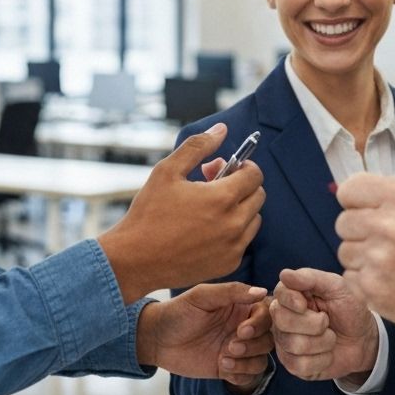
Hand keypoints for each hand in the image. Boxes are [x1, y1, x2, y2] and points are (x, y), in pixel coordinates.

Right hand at [98, 124, 264, 302]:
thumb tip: (221, 130)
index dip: (243, 166)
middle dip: (241, 185)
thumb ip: (198, 146)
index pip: (255, 174)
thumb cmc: (149, 213)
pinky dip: (232, 231)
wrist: (135, 259)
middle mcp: (234, 224)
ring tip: (209, 208)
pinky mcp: (228, 264)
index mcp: (222, 197)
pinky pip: (243, 241)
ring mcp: (233, 247)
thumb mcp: (167, 170)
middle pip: (258, 195)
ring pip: (254, 219)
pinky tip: (206, 229)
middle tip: (213, 185)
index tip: (226, 167)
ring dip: (239, 209)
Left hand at [136, 282, 271, 383]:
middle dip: (254, 345)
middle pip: (269, 337)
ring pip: (262, 358)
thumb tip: (262, 290)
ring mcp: (236, 348)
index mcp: (238, 306)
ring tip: (224, 358)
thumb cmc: (178, 312)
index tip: (242, 330)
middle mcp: (241, 327)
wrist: (157, 339)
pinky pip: (249, 375)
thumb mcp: (201, 297)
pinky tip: (222, 368)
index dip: (260, 323)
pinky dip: (241, 374)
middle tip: (230, 346)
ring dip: (247, 361)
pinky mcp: (229, 368)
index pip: (266, 313)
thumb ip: (231, 292)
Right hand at [271, 268, 378, 382]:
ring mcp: (285, 342)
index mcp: (290, 295)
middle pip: (283, 321)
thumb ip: (311, 278)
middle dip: (314, 323)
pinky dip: (322, 360)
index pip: (280, 295)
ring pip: (295, 344)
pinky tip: (326, 353)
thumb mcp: (337, 287)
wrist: (363, 340)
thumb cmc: (349, 309)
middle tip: (326, 321)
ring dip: (323, 342)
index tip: (309, 304)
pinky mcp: (293, 364)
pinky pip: (301, 365)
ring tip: (330, 337)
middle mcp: (282, 318)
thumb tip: (284, 274)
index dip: (294, 301)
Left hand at [335, 173, 394, 343]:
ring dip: (362, 258)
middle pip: (342, 222)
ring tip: (391, 263)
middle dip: (360, 232)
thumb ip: (383, 192)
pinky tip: (389, 281)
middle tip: (387, 243)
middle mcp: (389, 226)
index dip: (356, 203)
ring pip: (344, 251)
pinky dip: (364, 280)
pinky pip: (348, 276)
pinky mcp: (371, 288)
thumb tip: (341, 189)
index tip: (369, 212)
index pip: (348, 190)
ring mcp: (378, 259)